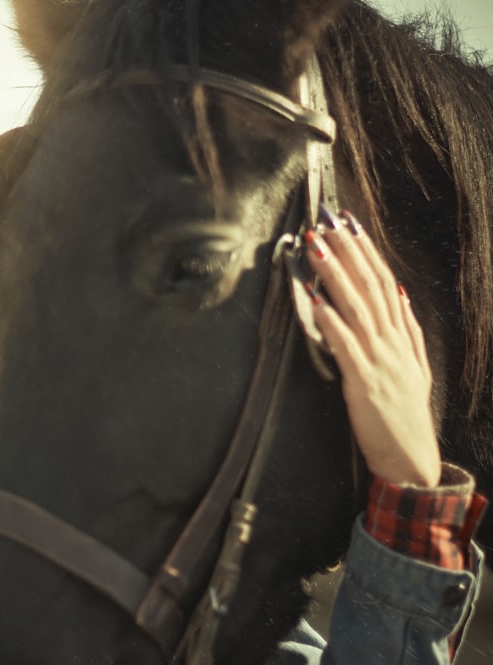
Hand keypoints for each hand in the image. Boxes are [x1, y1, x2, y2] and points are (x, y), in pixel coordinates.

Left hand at [305, 209, 440, 486]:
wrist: (410, 459)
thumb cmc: (405, 415)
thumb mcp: (415, 368)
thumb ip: (408, 330)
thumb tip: (398, 294)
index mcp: (401, 336)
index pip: (384, 281)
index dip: (366, 251)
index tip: (349, 223)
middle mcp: (392, 342)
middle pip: (370, 286)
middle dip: (348, 251)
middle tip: (327, 220)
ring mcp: (380, 360)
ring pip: (357, 307)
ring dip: (335, 274)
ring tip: (316, 246)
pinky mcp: (364, 382)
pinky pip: (345, 345)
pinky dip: (330, 320)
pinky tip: (314, 299)